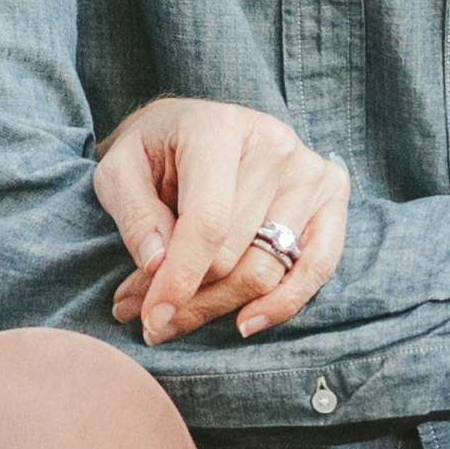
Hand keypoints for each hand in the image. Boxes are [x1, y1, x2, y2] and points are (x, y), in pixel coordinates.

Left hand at [93, 95, 350, 341]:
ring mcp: (309, 169)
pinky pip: (318, 266)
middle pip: (234, 254)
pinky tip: (247, 323)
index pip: (208, 221)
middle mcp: (274, 144)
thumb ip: (134, 215)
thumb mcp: (118, 170)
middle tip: (142, 312)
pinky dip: (283, 304)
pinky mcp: (331, 194)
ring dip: (218, 306)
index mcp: (218, 130)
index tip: (151, 318)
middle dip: (186, 296)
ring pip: (267, 271)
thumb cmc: (153, 151)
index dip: (180, 278)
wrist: (192, 126)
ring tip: (177, 316)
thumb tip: (158, 264)